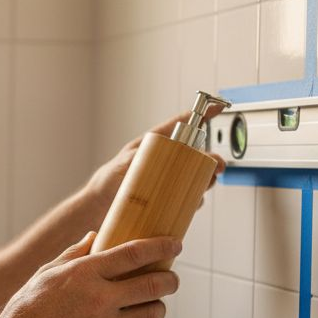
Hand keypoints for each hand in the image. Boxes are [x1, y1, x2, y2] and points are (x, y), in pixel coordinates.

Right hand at [0, 233, 181, 317]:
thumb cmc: (26, 311)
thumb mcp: (46, 274)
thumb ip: (74, 254)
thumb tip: (94, 237)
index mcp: (85, 273)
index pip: (135, 254)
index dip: (161, 246)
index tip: (174, 244)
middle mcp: (100, 298)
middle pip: (154, 285)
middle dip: (170, 279)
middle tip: (172, 278)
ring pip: (151, 314)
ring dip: (158, 306)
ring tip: (155, 303)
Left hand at [85, 106, 229, 209]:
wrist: (99, 209)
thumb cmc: (108, 182)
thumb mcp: (123, 164)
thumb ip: (139, 158)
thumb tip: (158, 154)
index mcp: (157, 145)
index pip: (182, 125)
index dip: (202, 115)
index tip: (218, 108)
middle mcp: (166, 161)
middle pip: (198, 155)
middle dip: (211, 160)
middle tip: (216, 167)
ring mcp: (168, 180)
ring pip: (197, 177)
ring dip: (206, 181)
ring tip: (203, 186)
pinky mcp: (167, 199)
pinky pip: (188, 198)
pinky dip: (195, 201)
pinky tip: (192, 204)